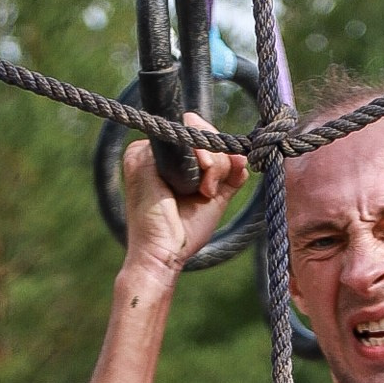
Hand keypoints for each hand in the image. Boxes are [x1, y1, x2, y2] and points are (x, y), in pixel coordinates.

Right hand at [119, 112, 248, 281]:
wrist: (164, 254)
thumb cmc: (184, 231)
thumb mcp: (214, 197)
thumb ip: (228, 174)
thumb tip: (242, 156)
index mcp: (167, 158)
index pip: (198, 134)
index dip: (218, 149)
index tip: (225, 176)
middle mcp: (153, 150)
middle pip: (198, 128)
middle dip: (218, 156)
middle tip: (211, 189)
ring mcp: (144, 151)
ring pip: (194, 133)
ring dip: (213, 163)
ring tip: (204, 192)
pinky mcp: (141, 155)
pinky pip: (183, 140)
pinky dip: (201, 160)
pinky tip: (198, 187)